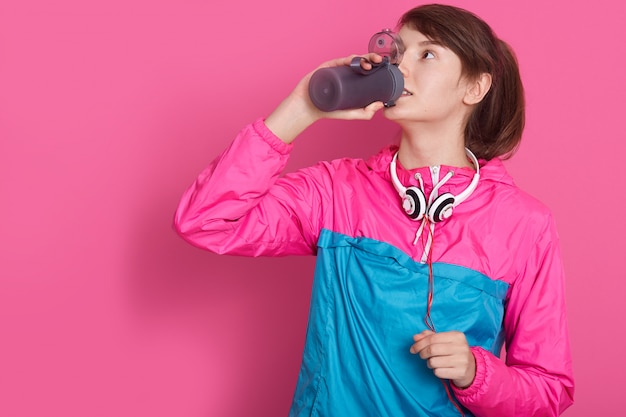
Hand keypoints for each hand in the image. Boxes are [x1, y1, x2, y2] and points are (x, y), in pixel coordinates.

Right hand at [265, 53, 385, 143]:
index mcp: (352, 79)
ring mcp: (336, 69)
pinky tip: (353, 61)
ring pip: (351, 59)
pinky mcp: (326, 68)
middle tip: (380, 60)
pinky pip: (337, 61)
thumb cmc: (329, 110)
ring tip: (369, 64)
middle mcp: (345, 72)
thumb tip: (381, 105)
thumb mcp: (351, 114)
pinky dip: (346, 60)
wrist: (309, 109)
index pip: (366, 69)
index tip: (384, 65)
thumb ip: (366, 112)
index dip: (376, 64)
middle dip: (372, 58)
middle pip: (361, 61)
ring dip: (362, 58)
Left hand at [409, 330, 475, 388]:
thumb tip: (416, 337)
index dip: (419, 343)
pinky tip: (441, 369)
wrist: (472, 368)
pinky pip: (438, 372)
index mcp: (457, 336)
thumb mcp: (444, 341)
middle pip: (432, 349)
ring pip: (433, 362)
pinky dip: (435, 371)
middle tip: (421, 355)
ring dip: (429, 363)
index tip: (413, 348)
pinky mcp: (460, 373)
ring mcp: (462, 360)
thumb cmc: (453, 351)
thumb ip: (429, 337)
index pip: (432, 338)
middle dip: (422, 353)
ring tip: (434, 362)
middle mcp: (461, 347)